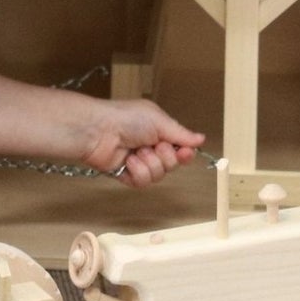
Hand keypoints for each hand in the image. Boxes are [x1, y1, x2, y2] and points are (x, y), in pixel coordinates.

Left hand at [80, 99, 205, 188]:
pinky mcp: (126, 175)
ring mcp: (138, 162)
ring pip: (158, 175)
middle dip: (165, 156)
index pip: (180, 149)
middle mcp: (150, 147)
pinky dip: (137, 171)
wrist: (99, 130)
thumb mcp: (159, 120)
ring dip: (149, 163)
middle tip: (154, 145)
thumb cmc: (126, 118)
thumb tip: (201, 139)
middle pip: (171, 165)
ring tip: (136, 151)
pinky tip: (128, 161)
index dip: (184, 154)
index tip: (183, 152)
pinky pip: (143, 182)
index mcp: (159, 132)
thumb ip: (181, 134)